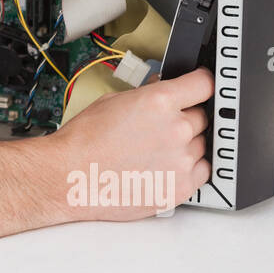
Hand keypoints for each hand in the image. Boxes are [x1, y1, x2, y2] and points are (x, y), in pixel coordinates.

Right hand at [48, 67, 214, 220]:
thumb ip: (147, 95)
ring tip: (155, 151)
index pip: (204, 84)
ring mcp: (181, 160)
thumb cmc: (84, 142)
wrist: (69, 177)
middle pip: (202, 117)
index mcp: (160, 102)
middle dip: (186, 118)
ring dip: (186, 145)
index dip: (201, 84)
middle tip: (162, 127)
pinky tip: (165, 166)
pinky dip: (189, 168)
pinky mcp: (181, 187)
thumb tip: (162, 90)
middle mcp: (175, 129)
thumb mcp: (112, 101)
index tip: (201, 88)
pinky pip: (202, 172)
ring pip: (201, 145)